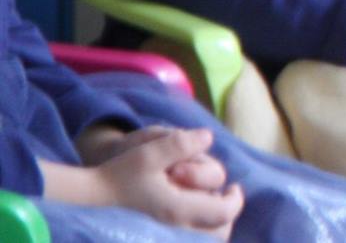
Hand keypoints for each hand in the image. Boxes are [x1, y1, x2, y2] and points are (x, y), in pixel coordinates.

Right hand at [47, 127, 242, 238]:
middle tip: (225, 197)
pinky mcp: (153, 240)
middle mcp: (174, 230)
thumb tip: (208, 138)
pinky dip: (197, 234)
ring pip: (203, 241)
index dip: (235, 199)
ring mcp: (163, 239)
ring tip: (210, 206)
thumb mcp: (148, 153)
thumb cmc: (116, 176)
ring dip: (212, 225)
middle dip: (226, 215)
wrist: (85, 201)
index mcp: (178, 210)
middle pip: (218, 234)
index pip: (223, 212)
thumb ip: (180, 144)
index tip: (234, 188)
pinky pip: (188, 242)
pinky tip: (191, 216)